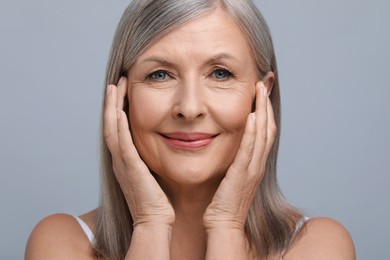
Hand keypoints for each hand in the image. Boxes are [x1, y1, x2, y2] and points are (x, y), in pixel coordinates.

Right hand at [103, 77, 174, 227]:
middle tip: (117, 81)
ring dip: (112, 107)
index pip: (118, 128)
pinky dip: (119, 126)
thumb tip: (162, 141)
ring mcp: (123, 163)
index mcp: (125, 159)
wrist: (155, 220)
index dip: (117, 107)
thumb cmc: (157, 199)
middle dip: (112, 101)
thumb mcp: (151, 172)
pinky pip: (122, 144)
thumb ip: (150, 157)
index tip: (124, 90)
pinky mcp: (130, 169)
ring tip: (115, 86)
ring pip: (112, 129)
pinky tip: (119, 110)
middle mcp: (120, 159)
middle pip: (110, 124)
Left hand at [203, 81, 276, 230]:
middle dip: (267, 102)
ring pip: (263, 134)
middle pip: (268, 127)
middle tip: (266, 81)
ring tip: (260, 89)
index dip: (265, 108)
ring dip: (263, 110)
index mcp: (255, 161)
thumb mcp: (231, 174)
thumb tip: (228, 140)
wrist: (223, 223)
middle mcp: (258, 162)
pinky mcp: (242, 174)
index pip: (264, 130)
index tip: (261, 89)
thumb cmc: (223, 200)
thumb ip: (234, 157)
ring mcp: (252, 168)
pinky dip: (252, 132)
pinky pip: (249, 150)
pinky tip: (252, 116)